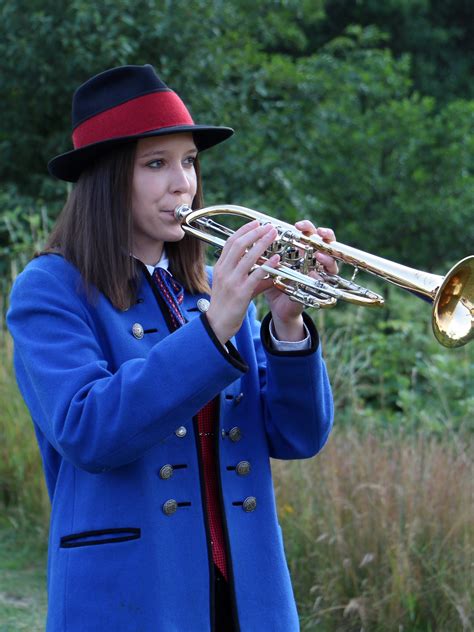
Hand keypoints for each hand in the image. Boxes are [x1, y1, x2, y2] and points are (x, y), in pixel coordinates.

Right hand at [206, 220, 279, 343]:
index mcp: (221, 267)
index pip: (231, 242)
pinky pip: (256, 275)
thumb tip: (266, 270)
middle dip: (255, 232)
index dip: (244, 230)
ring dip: (263, 242)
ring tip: (274, 234)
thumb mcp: (232, 286)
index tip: (256, 223)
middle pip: (239, 244)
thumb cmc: (226, 305)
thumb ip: (248, 276)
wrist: (218, 324)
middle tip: (268, 225)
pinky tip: (276, 259)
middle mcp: (225, 271)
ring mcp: (232, 281)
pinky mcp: (241, 292)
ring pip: (248, 256)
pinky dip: (267, 265)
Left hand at [258, 219, 337, 341]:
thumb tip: (251, 238)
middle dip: (325, 234)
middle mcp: (313, 259)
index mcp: (302, 250)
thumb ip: (264, 254)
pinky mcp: (319, 287)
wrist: (278, 307)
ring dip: (327, 256)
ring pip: (332, 260)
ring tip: (319, 255)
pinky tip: (315, 273)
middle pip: (326, 242)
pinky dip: (322, 276)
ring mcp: (318, 272)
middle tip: (317, 232)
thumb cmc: (274, 283)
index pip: (309, 233)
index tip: (298, 225)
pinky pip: (326, 280)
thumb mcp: (268, 266)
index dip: (307, 227)